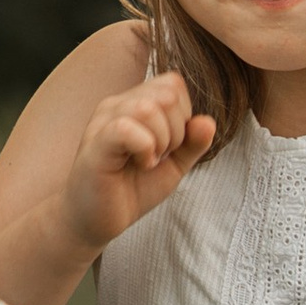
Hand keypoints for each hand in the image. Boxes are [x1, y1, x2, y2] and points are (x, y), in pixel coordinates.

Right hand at [60, 67, 214, 253]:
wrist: (97, 219)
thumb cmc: (131, 189)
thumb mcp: (173, 166)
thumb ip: (193, 144)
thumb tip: (208, 121)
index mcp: (135, 103)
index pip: (173, 84)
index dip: (183, 116)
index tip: (169, 147)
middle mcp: (118, 104)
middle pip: (167, 93)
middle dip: (176, 131)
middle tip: (158, 156)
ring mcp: (104, 120)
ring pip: (149, 108)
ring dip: (161, 141)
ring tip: (147, 162)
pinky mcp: (97, 142)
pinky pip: (127, 128)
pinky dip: (145, 149)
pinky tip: (141, 165)